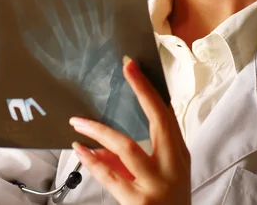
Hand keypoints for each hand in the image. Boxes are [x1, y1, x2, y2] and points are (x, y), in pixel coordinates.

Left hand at [69, 56, 190, 204]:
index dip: (148, 88)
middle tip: (125, 69)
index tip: (131, 66)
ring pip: (127, 147)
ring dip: (99, 130)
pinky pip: (111, 176)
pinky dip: (92, 162)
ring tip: (77, 122)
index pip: (165, 114)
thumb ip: (134, 155)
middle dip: (140, 91)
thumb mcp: (160, 173)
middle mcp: (172, 166)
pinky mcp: (140, 202)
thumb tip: (100, 141)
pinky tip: (79, 150)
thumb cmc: (167, 198)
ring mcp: (156, 185)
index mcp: (178, 154)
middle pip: (157, 122)